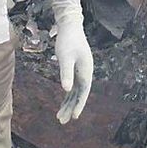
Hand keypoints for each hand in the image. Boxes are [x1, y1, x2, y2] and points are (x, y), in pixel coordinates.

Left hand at [49, 0, 92, 123]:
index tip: (74, 117)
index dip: (79, 105)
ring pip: (75, 91)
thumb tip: (67, 90)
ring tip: (60, 116)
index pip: (83, 92)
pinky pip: (73, 85)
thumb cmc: (67, 40)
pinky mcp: (76, 68)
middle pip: (79, 94)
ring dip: (68, 103)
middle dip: (71, 108)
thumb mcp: (65, 57)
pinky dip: (68, 95)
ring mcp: (81, 71)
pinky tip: (63, 101)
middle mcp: (86, 72)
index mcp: (86, 71)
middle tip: (62, 121)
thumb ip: (66, 73)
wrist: (70, 26)